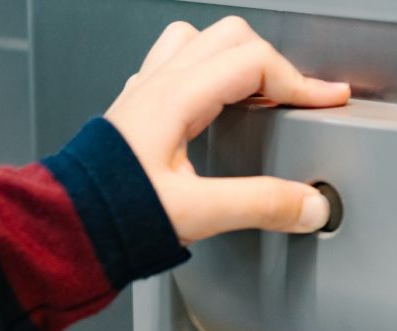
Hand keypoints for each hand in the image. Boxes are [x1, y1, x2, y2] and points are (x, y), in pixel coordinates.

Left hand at [105, 17, 350, 243]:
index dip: (302, 82)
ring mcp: (144, 93)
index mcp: (175, 98)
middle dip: (275, 64)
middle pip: (231, 37)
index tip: (330, 100)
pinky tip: (216, 105)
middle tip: (301, 97)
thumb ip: (260, 205)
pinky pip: (175, 65)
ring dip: (236, 59)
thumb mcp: (197, 213)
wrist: (67, 226)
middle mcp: (158, 85)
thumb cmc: (114, 214)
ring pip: (199, 41)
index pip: (255, 63)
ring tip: (261, 92)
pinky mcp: (136, 111)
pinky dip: (208, 74)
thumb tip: (309, 204)